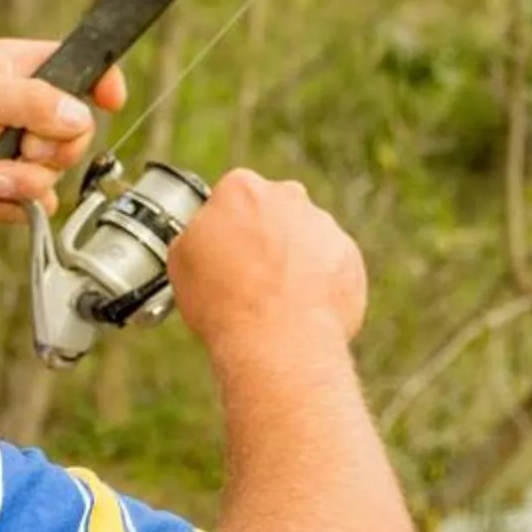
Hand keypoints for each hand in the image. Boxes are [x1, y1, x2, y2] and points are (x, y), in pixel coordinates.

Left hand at [0, 39, 125, 226]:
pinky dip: (18, 202)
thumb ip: (30, 101)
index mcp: (11, 68)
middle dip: (48, 146)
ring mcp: (18, 148)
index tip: (110, 100)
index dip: (97, 81)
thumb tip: (80, 113)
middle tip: (20, 148)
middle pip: (76, 126)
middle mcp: (20, 106)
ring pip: (58, 167)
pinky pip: (42, 198)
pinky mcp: (13, 186)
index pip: (73, 64)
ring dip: (25, 178)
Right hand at [169, 169, 366, 354]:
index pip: (234, 197)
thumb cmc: (223, 302)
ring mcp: (324, 225)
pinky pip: (332, 265)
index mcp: (242, 190)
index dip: (228, 227)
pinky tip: (302, 309)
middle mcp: (289, 197)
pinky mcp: (349, 256)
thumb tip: (205, 235)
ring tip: (278, 300)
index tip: (225, 251)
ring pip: (306, 237)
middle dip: (266, 236)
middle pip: (275, 211)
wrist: (276, 341)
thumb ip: (198, 234)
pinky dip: (320, 282)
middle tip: (252, 275)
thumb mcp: (182, 262)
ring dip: (295, 260)